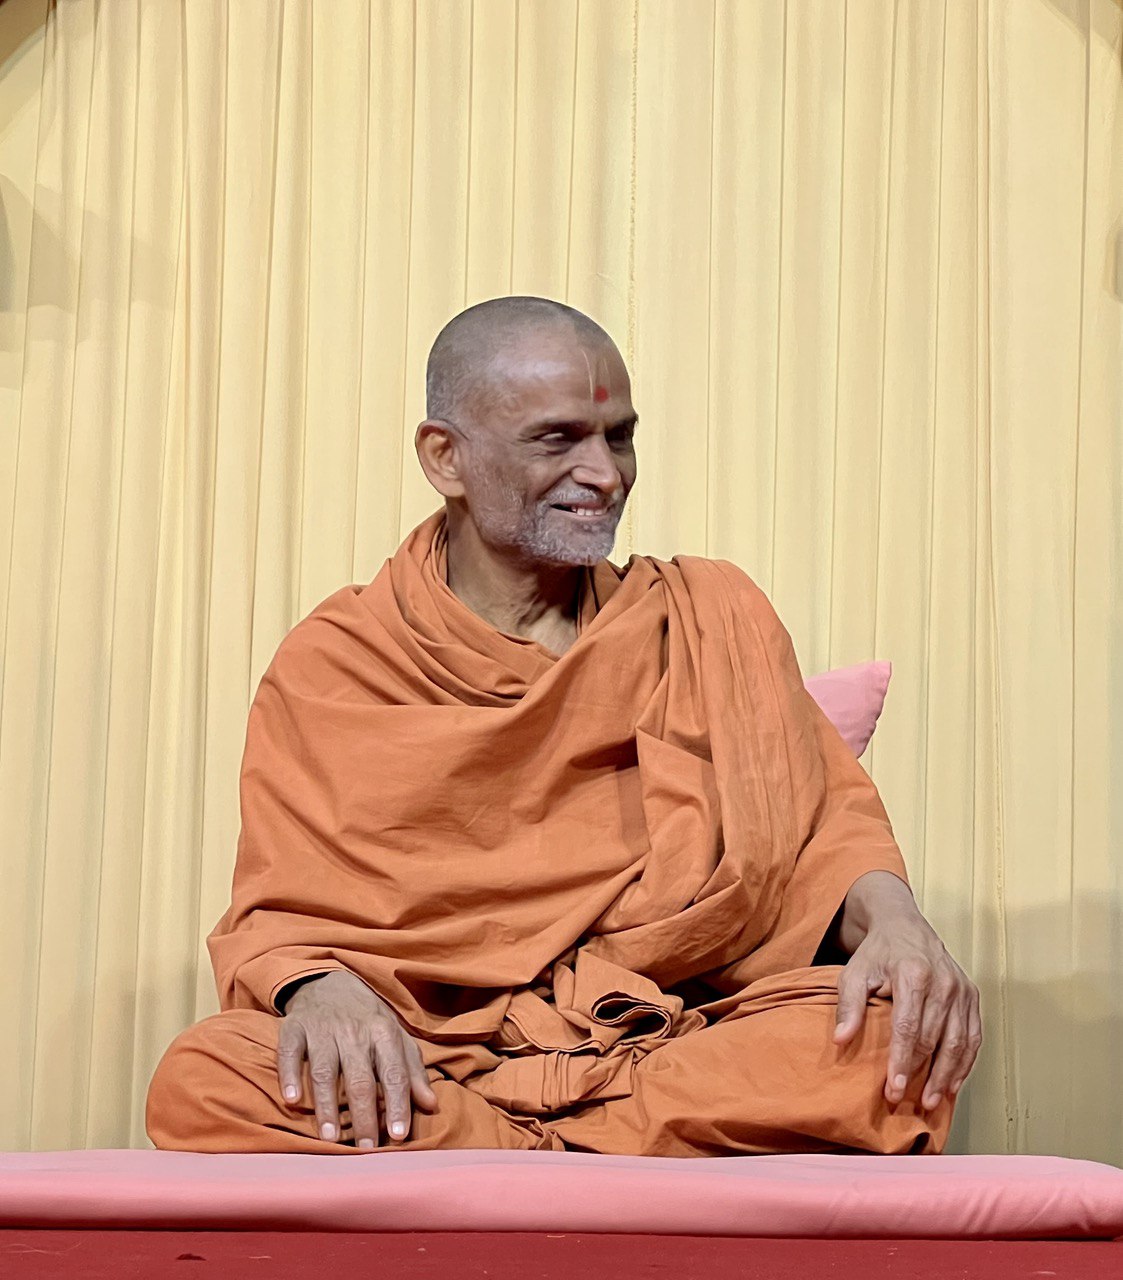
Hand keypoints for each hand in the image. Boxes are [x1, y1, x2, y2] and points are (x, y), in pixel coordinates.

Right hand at [277, 970, 437, 1146]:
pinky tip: (292, 1101)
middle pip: (360, 1078)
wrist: (329, 980)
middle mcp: (354, 1031)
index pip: (394, 1072)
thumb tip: (430, 1104)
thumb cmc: (367, 1018)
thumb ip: (412, 1071)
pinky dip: (289, 1075)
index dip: (397, 1104)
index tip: (399, 1136)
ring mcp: (322, 1029)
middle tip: (365, 1150)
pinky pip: (290, 1053)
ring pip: (325, 1070)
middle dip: (364, 1115)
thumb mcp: (395, 1036)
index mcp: (383, 1033)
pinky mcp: (294, 1027)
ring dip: (326, 1105)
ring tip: (330, 1138)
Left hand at [833, 888, 981, 1111]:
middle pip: (934, 1038)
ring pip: (959, 1042)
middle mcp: (943, 982)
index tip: (893, 1089)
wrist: (904, 926)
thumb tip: (840, 1040)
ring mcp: (961, 990)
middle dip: (921, 1074)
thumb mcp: (854, 972)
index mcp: (913, 974)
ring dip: (946, 1076)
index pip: (909, 1027)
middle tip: (906, 1101)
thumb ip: (848, 1005)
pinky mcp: (972, 996)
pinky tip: (952, 1084)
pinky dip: (965, 1064)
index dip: (901, 1061)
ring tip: (930, 1102)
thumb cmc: (877, 953)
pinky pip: (974, 1036)